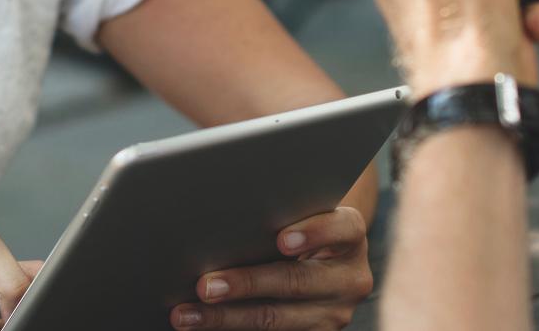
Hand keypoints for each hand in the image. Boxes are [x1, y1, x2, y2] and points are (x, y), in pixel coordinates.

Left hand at [171, 207, 374, 329]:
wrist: (323, 266)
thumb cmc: (298, 229)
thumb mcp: (303, 218)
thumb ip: (281, 218)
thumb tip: (220, 229)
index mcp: (351, 237)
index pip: (341, 229)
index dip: (313, 233)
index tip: (280, 240)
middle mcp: (350, 279)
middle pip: (297, 281)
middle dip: (246, 284)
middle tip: (204, 286)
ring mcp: (336, 314)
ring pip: (277, 319)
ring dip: (225, 318)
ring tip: (187, 314)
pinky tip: (203, 325)